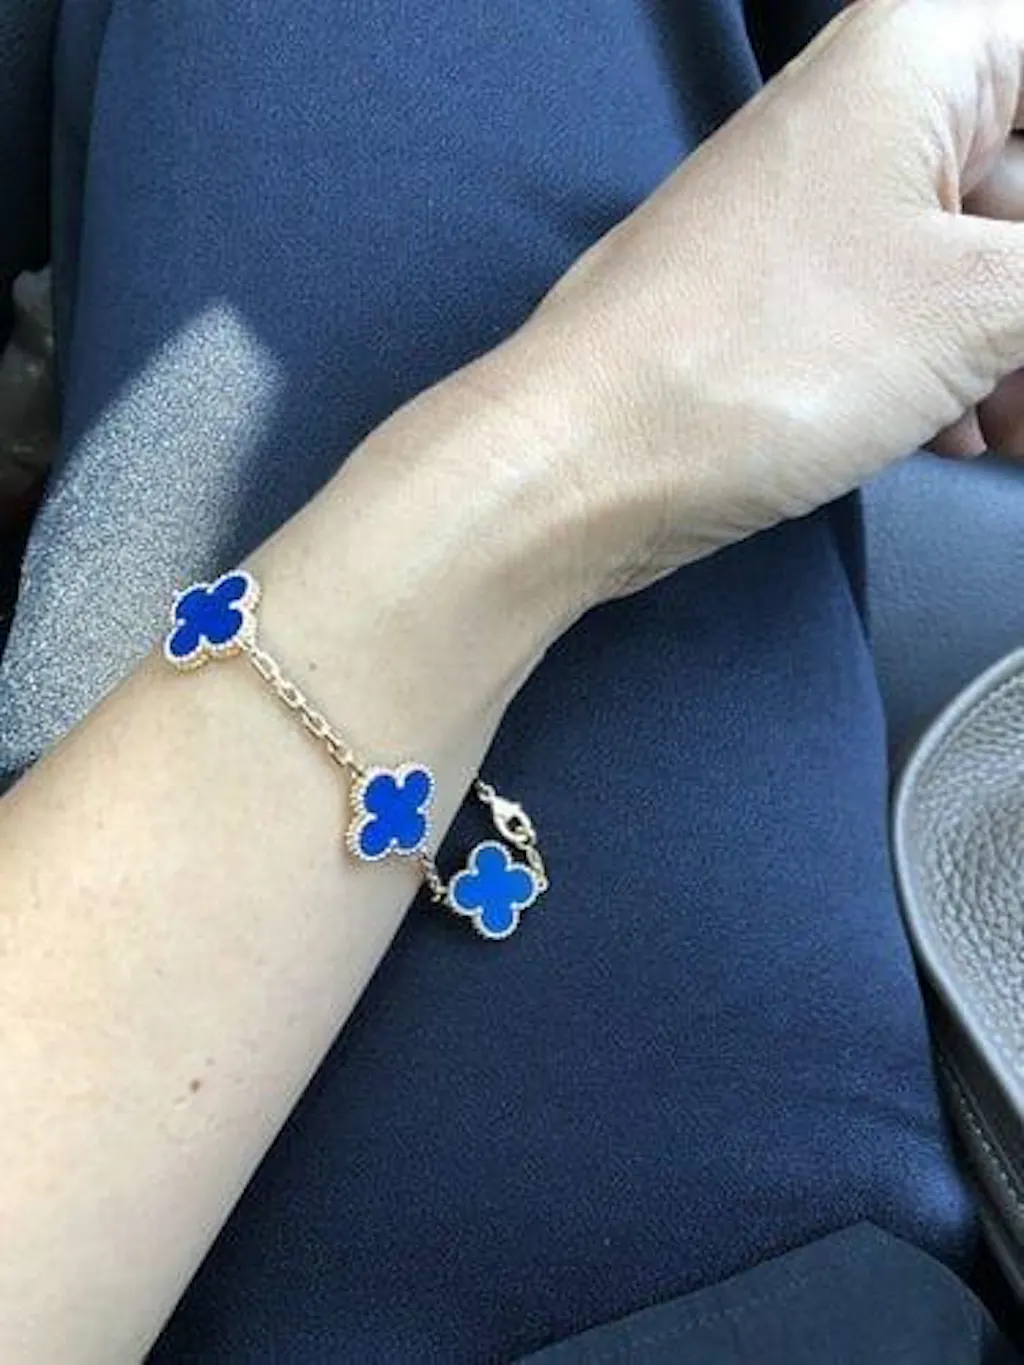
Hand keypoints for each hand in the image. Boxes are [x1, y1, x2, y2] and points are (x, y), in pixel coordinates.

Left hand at [495, 0, 1023, 599]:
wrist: (587, 459)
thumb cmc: (738, 358)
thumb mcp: (979, 305)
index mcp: (921, 51)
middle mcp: (870, 112)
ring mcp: (826, 211)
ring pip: (979, 252)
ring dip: (1020, 343)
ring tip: (1022, 422)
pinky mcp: (795, 297)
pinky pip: (916, 311)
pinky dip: (961, 369)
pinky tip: (974, 432)